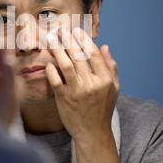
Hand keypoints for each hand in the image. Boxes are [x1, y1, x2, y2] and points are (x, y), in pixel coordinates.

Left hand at [45, 27, 119, 143]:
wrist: (92, 132)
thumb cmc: (102, 108)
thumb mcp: (114, 88)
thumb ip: (111, 67)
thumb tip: (105, 47)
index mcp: (105, 80)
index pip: (93, 54)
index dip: (84, 40)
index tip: (76, 31)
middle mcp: (92, 84)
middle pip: (78, 56)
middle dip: (68, 40)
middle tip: (60, 30)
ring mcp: (77, 92)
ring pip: (66, 65)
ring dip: (58, 50)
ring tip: (52, 40)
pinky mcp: (64, 99)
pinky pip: (55, 80)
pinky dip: (51, 70)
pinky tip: (49, 61)